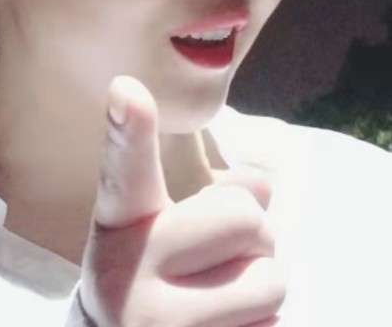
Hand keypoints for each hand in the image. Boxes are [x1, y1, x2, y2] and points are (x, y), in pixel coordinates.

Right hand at [77, 76, 284, 326]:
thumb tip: (262, 184)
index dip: (127, 129)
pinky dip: (263, 324)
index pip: (126, 170)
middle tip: (226, 251)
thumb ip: (216, 194)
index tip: (126, 89)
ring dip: (265, 282)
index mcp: (121, 224)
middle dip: (255, 233)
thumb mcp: (168, 225)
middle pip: (245, 219)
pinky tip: (225, 325)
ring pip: (270, 281)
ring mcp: (158, 325)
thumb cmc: (155, 269)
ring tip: (225, 293)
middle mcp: (128, 273)